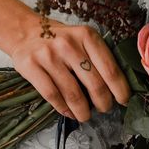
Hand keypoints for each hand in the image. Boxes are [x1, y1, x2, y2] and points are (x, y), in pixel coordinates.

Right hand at [6, 16, 130, 122]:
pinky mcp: (30, 66)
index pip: (110, 69)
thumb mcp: (82, 39)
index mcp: (87, 36)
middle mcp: (68, 44)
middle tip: (104, 109)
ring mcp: (48, 55)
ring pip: (73, 93)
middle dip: (103, 103)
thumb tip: (116, 89)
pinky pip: (52, 95)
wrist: (25, 31)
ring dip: (83, 111)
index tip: (123, 101)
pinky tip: (69, 112)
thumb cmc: (60, 40)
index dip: (120, 90)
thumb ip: (97, 57)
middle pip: (94, 84)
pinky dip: (63, 108)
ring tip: (85, 116)